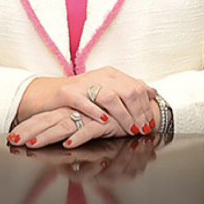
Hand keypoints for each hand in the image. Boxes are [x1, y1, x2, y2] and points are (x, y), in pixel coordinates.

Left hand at [8, 105, 122, 149]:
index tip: (11, 137)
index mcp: (68, 111)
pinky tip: (68, 144)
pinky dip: (78, 137)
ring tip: (32, 144)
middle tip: (12, 140)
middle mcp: (75, 112)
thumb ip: (73, 130)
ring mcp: (88, 117)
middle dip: (28, 131)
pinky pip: (88, 130)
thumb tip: (59, 143)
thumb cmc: (110, 116)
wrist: (136, 106)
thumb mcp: (87, 123)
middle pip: (47, 121)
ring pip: (63, 126)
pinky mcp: (103, 122)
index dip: (27, 127)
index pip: (44, 119)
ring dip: (47, 136)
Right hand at [12, 67, 157, 139]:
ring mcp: (84, 84)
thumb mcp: (107, 89)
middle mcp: (100, 76)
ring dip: (123, 115)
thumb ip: (129, 90)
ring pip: (110, 97)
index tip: (150, 122)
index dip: (145, 106)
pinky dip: (97, 112)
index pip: (135, 87)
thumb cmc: (82, 95)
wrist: (50, 94)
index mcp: (111, 74)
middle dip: (137, 113)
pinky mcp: (69, 93)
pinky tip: (105, 121)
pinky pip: (85, 102)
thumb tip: (153, 92)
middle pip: (126, 91)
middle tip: (142, 129)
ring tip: (129, 129)